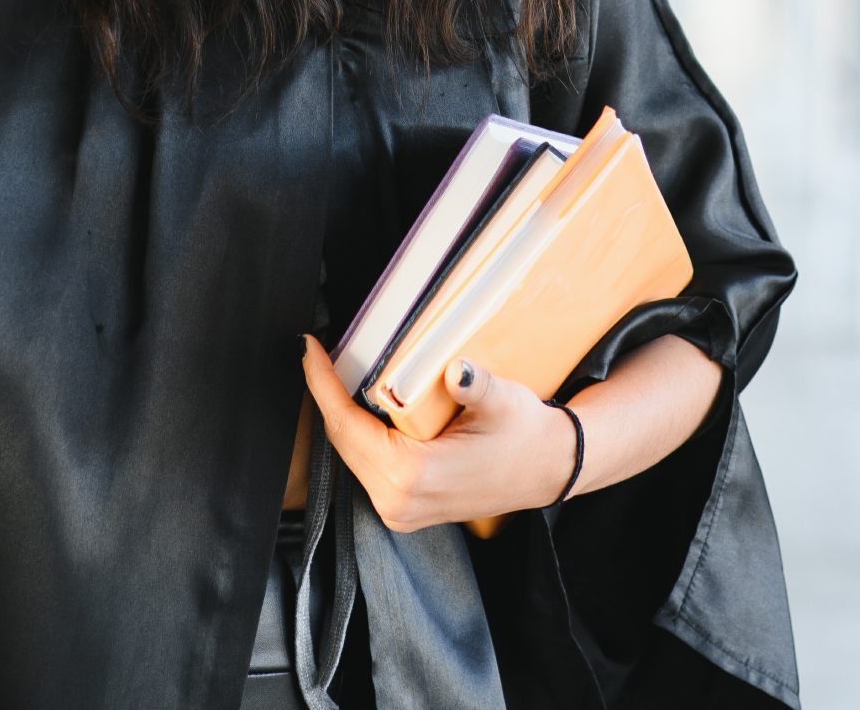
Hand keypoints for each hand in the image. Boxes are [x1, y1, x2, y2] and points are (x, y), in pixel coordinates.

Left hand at [300, 335, 576, 533]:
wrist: (550, 469)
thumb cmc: (527, 435)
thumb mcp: (503, 402)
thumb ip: (475, 386)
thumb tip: (455, 371)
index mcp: (413, 475)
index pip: (347, 425)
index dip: (322, 383)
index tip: (309, 348)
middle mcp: (398, 501)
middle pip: (342, 441)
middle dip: (326, 395)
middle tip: (317, 352)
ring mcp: (400, 511)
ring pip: (350, 454)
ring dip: (340, 414)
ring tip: (333, 373)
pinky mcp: (405, 509)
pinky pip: (366, 466)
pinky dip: (357, 434)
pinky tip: (358, 406)